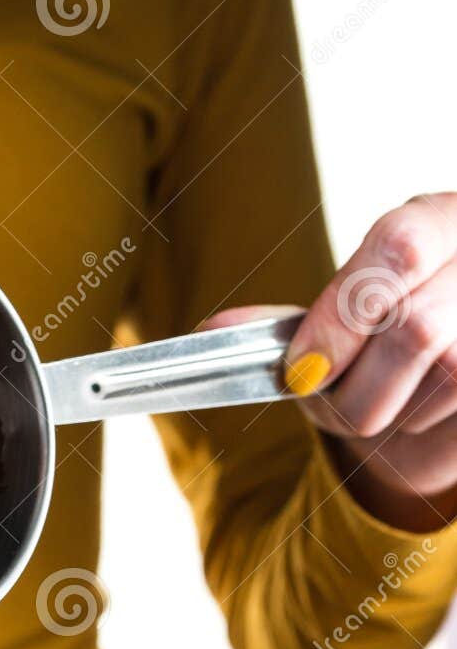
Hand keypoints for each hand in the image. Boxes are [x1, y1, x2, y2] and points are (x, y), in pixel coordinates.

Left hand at [205, 194, 456, 530]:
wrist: (438, 403)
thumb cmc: (380, 352)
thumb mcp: (334, 325)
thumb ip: (286, 325)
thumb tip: (215, 331)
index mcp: (440, 220)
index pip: (397, 248)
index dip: (341, 317)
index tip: (301, 370)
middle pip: (418, 328)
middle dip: (360, 386)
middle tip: (336, 398)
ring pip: (446, 377)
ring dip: (395, 411)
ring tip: (389, 401)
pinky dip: (429, 429)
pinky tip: (425, 414)